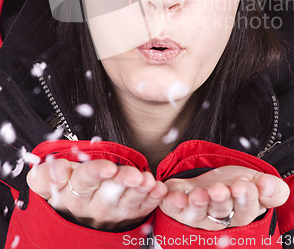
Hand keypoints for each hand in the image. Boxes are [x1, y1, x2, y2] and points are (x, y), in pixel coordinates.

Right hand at [27, 159, 166, 228]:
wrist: (73, 217)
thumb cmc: (63, 190)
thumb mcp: (46, 184)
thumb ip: (45, 176)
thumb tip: (56, 169)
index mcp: (72, 195)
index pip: (82, 182)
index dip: (95, 173)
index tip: (108, 167)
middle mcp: (93, 206)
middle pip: (108, 194)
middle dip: (122, 183)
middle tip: (134, 175)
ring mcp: (113, 213)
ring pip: (127, 202)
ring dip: (140, 191)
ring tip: (148, 181)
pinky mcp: (129, 216)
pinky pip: (142, 209)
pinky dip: (152, 199)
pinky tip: (159, 190)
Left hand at [160, 166, 289, 230]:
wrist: (210, 182)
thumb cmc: (235, 184)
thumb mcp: (257, 181)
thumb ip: (271, 188)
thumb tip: (269, 187)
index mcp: (241, 212)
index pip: (246, 208)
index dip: (244, 197)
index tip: (242, 185)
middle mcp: (218, 217)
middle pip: (220, 211)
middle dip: (219, 200)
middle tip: (218, 189)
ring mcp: (196, 213)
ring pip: (196, 213)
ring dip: (196, 204)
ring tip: (198, 194)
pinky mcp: (176, 206)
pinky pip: (171, 207)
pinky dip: (169, 201)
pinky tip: (169, 193)